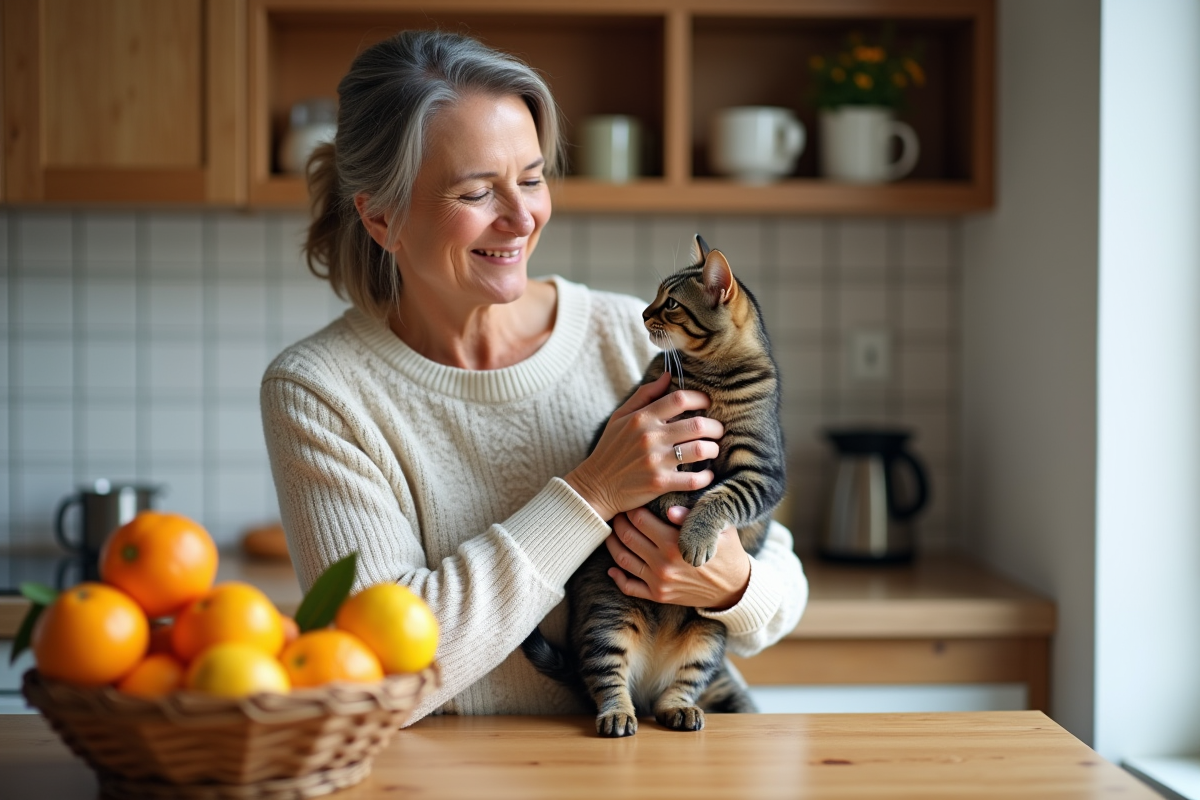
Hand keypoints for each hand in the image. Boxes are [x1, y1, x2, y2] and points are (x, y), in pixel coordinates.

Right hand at [564, 372, 723, 521]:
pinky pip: (694, 479)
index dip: (701, 399)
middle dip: (715, 426)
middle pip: (697, 424)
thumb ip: (644, 394)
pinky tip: (707, 473)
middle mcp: (650, 437)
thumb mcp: (620, 416)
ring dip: (713, 449)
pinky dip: (706, 476)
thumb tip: (668, 375)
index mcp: (642, 418)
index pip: (680, 399)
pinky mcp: (660, 484)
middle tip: (717, 430)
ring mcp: (655, 461)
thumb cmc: (610, 449)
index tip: (707, 405)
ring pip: (700, 450)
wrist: (596, 486)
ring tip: (712, 449)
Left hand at [604, 506, 750, 610]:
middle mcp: (663, 563)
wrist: (734, 588)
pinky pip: (629, 587)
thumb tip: (670, 509)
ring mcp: (658, 581)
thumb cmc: (726, 551)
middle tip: (617, 512)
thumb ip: (693, 516)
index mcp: (675, 543)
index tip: (630, 501)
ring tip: (612, 532)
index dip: (631, 508)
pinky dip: (617, 576)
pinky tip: (613, 567)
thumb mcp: (719, 528)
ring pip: (622, 559)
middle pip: (627, 536)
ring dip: (612, 543)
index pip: (640, 519)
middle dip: (618, 521)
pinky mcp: (658, 595)